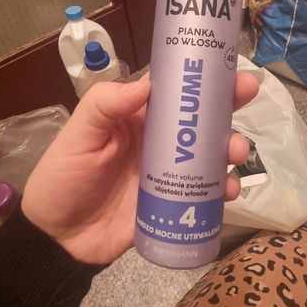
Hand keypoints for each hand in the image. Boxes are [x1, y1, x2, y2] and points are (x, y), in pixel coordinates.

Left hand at [22, 73, 258, 264]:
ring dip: (231, 147)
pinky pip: (207, 194)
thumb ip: (104, 105)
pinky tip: (229, 190)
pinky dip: (224, 189)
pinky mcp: (176, 205)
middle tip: (248, 96)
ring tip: (235, 154)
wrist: (58, 238)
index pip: (176, 91)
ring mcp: (171, 174)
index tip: (230, 68)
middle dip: (229, 105)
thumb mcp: (78, 136)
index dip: (204, 77)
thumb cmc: (64, 178)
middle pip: (202, 119)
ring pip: (211, 154)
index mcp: (138, 117)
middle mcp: (160, 141)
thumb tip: (148, 82)